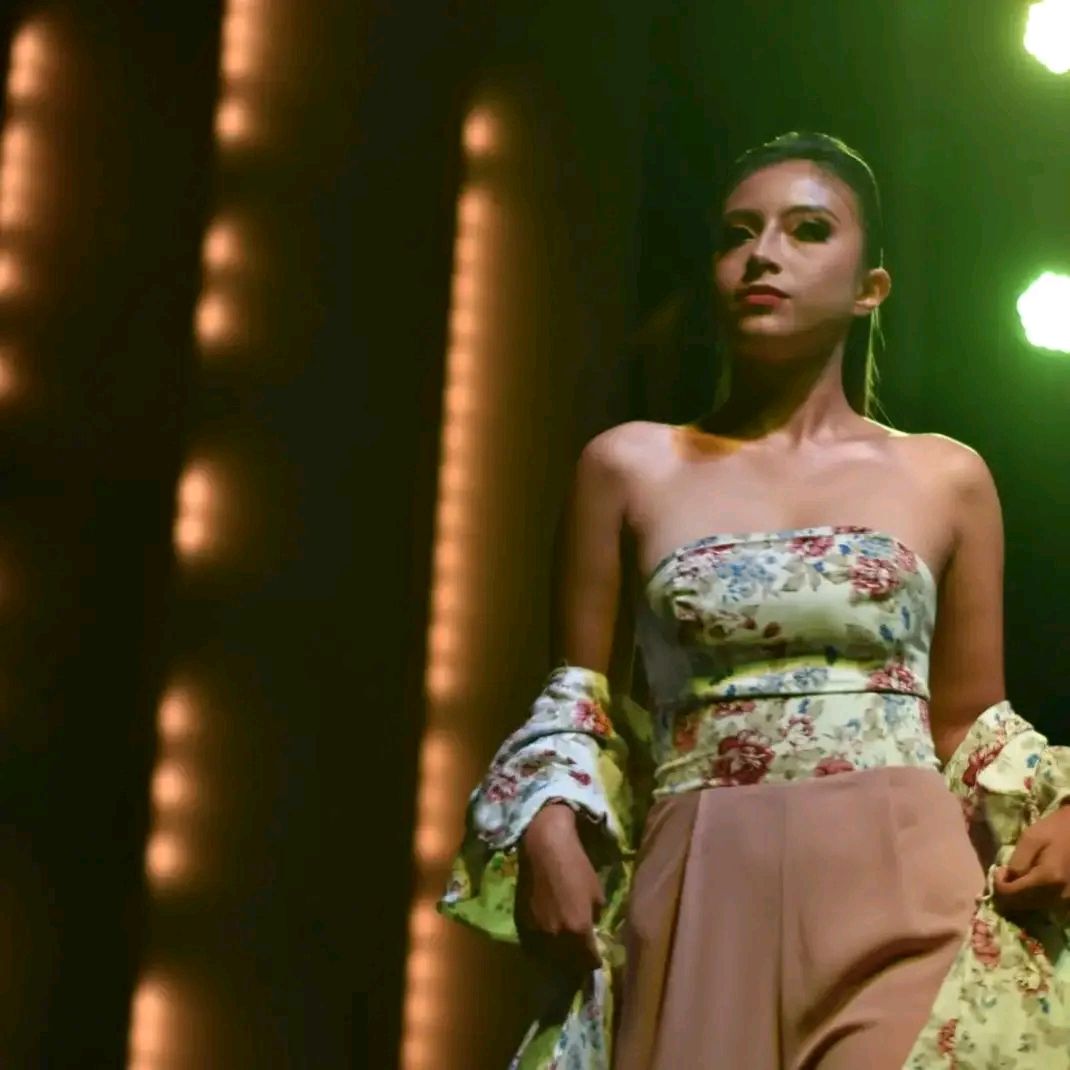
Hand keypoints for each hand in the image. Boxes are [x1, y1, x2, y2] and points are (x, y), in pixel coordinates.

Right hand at [516, 803, 604, 976]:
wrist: (546, 848)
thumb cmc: (576, 865)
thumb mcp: (597, 892)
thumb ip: (596, 916)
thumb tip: (593, 926)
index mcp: (579, 930)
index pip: (589, 959)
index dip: (595, 960)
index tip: (598, 957)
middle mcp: (558, 936)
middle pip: (570, 962)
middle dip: (578, 961)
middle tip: (583, 954)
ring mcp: (539, 930)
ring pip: (552, 954)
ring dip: (561, 953)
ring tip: (567, 946)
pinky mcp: (525, 921)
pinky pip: (538, 940)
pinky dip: (546, 941)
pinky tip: (551, 932)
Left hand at [993, 803, 1069, 917]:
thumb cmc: (1057, 830)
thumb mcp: (1031, 838)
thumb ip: (1017, 861)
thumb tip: (1007, 879)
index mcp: (1048, 878)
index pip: (1012, 895)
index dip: (999, 884)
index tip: (1000, 869)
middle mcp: (1060, 895)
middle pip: (1022, 905)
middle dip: (1008, 891)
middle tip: (1006, 873)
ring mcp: (1067, 900)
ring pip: (1033, 907)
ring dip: (1020, 895)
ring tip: (1018, 875)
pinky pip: (1045, 904)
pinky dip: (1033, 896)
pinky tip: (1032, 880)